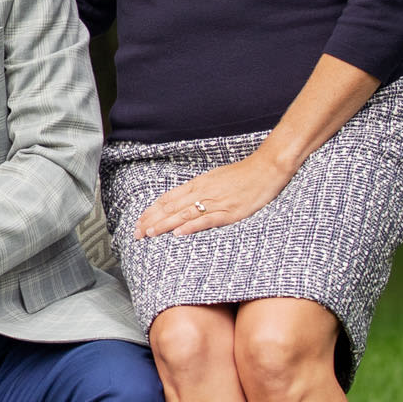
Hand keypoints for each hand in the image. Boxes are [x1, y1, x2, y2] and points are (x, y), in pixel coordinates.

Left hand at [135, 148, 295, 237]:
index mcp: (198, 184)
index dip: (152, 211)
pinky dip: (191, 226)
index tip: (139, 222)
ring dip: (165, 224)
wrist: (266, 168)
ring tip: (149, 233)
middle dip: (152, 221)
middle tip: (136, 233)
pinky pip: (207, 220)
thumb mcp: (215, 179)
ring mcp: (216, 202)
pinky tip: (179, 233)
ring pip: (184, 214)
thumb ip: (199, 190)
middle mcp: (203, 192)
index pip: (168, 198)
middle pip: (171, 207)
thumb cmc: (242, 174)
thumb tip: (182, 201)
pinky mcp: (230, 211)